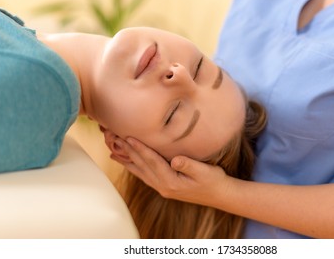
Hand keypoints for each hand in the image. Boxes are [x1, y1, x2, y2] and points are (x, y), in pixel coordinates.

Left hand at [113, 137, 228, 205]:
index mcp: (171, 181)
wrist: (220, 195)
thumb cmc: (214, 181)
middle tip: (114, 138)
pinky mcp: (165, 187)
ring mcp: (163, 188)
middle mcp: (163, 186)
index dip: (140, 148)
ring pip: (140, 172)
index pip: (152, 162)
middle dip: (128, 152)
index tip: (128, 137)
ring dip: (127, 160)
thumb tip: (175, 159)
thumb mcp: (205, 171)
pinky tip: (129, 163)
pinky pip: (145, 176)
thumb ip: (189, 165)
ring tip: (113, 151)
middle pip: (142, 166)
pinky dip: (135, 168)